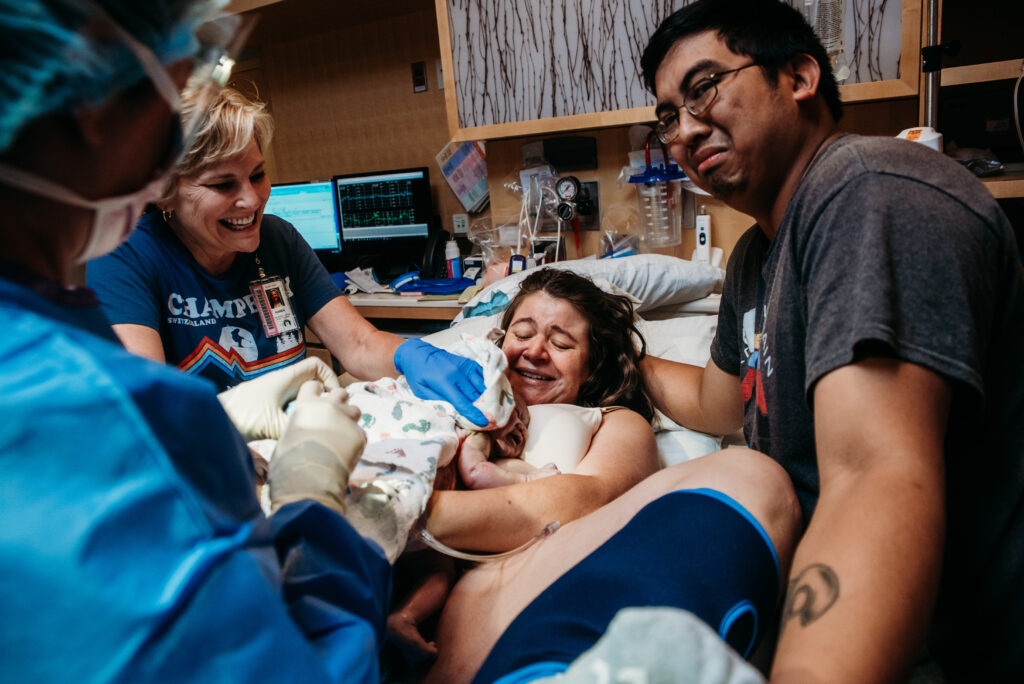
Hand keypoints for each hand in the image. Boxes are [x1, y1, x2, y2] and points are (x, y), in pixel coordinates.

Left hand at [217, 357, 339, 440]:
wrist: (209, 420)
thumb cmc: (238, 414)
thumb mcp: (271, 424)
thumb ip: (296, 430)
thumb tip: (317, 438)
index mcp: (285, 378)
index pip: (316, 366)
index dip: (330, 378)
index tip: (334, 399)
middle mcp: (282, 385)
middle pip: (312, 385)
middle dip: (323, 400)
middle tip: (330, 418)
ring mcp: (275, 397)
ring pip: (302, 400)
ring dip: (310, 413)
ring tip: (316, 429)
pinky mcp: (268, 411)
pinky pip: (291, 413)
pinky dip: (297, 422)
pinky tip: (298, 436)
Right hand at [268, 380, 364, 514]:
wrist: (309, 477)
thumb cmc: (288, 460)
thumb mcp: (285, 438)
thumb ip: (296, 428)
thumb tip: (296, 435)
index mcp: (306, 404)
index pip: (313, 385)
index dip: (316, 392)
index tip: (317, 402)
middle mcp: (328, 406)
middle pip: (340, 392)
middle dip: (339, 402)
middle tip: (334, 417)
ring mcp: (346, 419)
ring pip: (355, 409)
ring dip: (350, 419)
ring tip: (343, 434)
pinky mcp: (359, 434)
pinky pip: (360, 433)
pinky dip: (355, 440)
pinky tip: (347, 453)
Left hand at [394, 339, 486, 425]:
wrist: (417, 353)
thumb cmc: (417, 374)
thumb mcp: (420, 392)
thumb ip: (437, 402)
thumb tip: (454, 412)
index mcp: (444, 382)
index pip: (462, 402)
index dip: (474, 414)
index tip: (484, 422)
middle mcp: (457, 374)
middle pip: (475, 395)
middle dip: (482, 407)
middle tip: (490, 417)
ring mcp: (464, 366)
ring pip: (481, 384)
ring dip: (486, 396)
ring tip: (491, 406)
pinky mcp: (467, 362)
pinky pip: (481, 373)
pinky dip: (485, 383)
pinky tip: (488, 391)